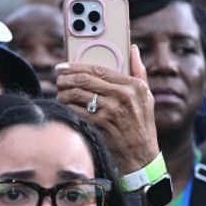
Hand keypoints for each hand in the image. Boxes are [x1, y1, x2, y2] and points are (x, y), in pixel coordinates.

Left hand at [56, 45, 158, 172]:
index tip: (64, 65)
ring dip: (63, 92)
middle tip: (58, 79)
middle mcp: (124, 96)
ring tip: (60, 92)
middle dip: (66, 77)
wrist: (141, 156)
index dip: (77, 65)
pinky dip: (66, 106)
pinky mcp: (101, 124)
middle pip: (85, 79)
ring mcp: (112, 110)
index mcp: (134, 85)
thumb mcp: (147, 96)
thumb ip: (139, 71)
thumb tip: (134, 49)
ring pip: (77, 94)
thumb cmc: (142, 124)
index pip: (99, 69)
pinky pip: (76, 110)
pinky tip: (64, 106)